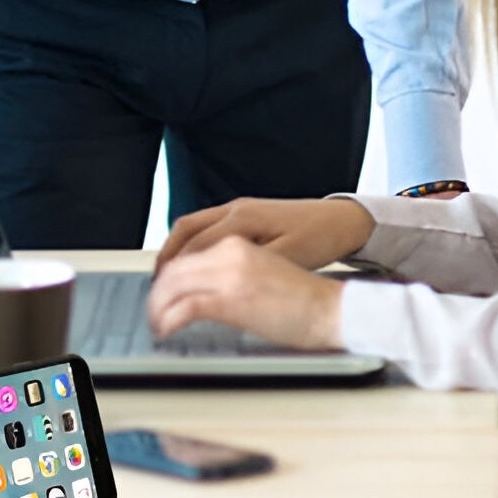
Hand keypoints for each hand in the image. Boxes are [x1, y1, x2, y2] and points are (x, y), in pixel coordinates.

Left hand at [147, 236, 344, 349]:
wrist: (332, 308)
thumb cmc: (304, 298)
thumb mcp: (262, 270)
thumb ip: (232, 271)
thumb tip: (205, 288)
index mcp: (237, 243)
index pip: (187, 253)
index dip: (167, 273)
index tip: (161, 289)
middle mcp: (229, 252)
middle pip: (175, 268)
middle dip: (157, 291)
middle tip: (152, 309)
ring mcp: (229, 275)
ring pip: (174, 286)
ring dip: (159, 307)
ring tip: (156, 323)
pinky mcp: (232, 299)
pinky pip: (186, 307)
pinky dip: (170, 319)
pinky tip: (167, 329)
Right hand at [155, 196, 374, 273]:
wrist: (342, 219)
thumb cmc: (320, 238)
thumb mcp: (287, 259)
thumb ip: (251, 266)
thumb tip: (218, 281)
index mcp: (244, 219)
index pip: (197, 245)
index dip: (178, 270)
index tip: (166, 290)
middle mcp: (235, 208)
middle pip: (185, 230)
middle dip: (166, 257)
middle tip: (156, 284)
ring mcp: (238, 207)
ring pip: (191, 224)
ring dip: (175, 248)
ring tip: (165, 274)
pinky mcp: (243, 211)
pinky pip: (204, 225)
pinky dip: (190, 243)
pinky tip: (190, 261)